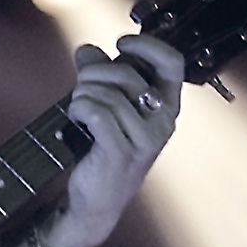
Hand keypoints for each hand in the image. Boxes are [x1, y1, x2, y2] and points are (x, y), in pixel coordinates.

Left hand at [45, 34, 182, 246]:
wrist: (94, 203)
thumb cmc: (102, 152)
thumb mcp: (106, 108)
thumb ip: (100, 77)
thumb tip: (86, 50)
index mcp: (166, 106)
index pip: (172, 63)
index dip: (146, 45)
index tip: (121, 43)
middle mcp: (162, 122)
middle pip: (127, 74)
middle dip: (94, 73)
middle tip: (81, 86)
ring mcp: (144, 140)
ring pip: (108, 94)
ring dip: (82, 95)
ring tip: (77, 108)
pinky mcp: (120, 154)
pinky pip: (98, 113)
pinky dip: (79, 109)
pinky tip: (75, 117)